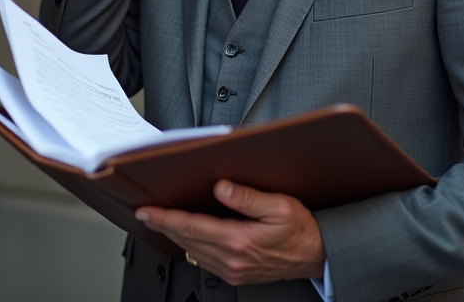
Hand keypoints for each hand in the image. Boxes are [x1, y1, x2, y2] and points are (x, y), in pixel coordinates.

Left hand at [135, 180, 325, 284]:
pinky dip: (191, 246)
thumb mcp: (280, 206)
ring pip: (193, 251)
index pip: (191, 226)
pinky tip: (187, 236)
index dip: (165, 218)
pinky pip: (204, 261)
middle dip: (163, 225)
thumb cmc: (301, 230)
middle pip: (187, 240)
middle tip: (145, 213)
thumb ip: (247, 197)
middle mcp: (232, 259)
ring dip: (175, 236)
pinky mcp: (236, 275)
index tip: (146, 210)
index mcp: (239, 240)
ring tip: (161, 221)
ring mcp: (233, 270)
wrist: (317, 257)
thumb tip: (220, 187)